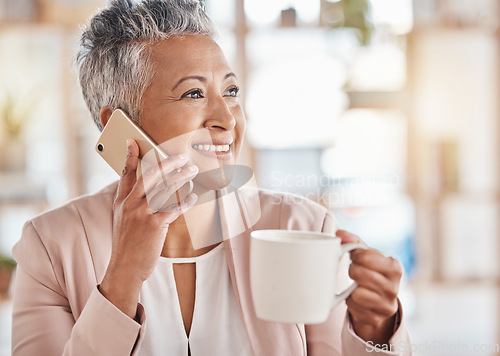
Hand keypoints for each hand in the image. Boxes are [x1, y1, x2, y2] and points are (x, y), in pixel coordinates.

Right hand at [100, 139, 197, 318]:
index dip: (129, 156)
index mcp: (121, 202)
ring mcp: (142, 214)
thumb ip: (130, 202)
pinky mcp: (154, 226)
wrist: (124, 269)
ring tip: (192, 170)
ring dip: (181, 177)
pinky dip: (185, 201)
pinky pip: (173, 209)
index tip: (133, 141)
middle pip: (149, 176)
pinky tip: (192, 196)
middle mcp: (130, 205)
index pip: (124, 174)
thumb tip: (144, 188)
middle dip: (166, 163)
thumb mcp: (121, 220)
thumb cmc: (126, 244)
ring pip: (164, 189)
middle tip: (180, 156)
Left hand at [337, 229, 402, 345]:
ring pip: (357, 293)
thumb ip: (354, 242)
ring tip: (357, 286)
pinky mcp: (377, 319)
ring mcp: (387, 305)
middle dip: (352, 271)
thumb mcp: (367, 255)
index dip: (355, 255)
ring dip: (351, 289)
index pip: (366, 256)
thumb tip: (338, 232)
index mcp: (395, 267)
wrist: (379, 302)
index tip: (357, 258)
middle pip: (358, 274)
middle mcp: (395, 287)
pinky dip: (350, 303)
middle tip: (356, 273)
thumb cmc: (372, 272)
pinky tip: (357, 300)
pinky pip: (353, 308)